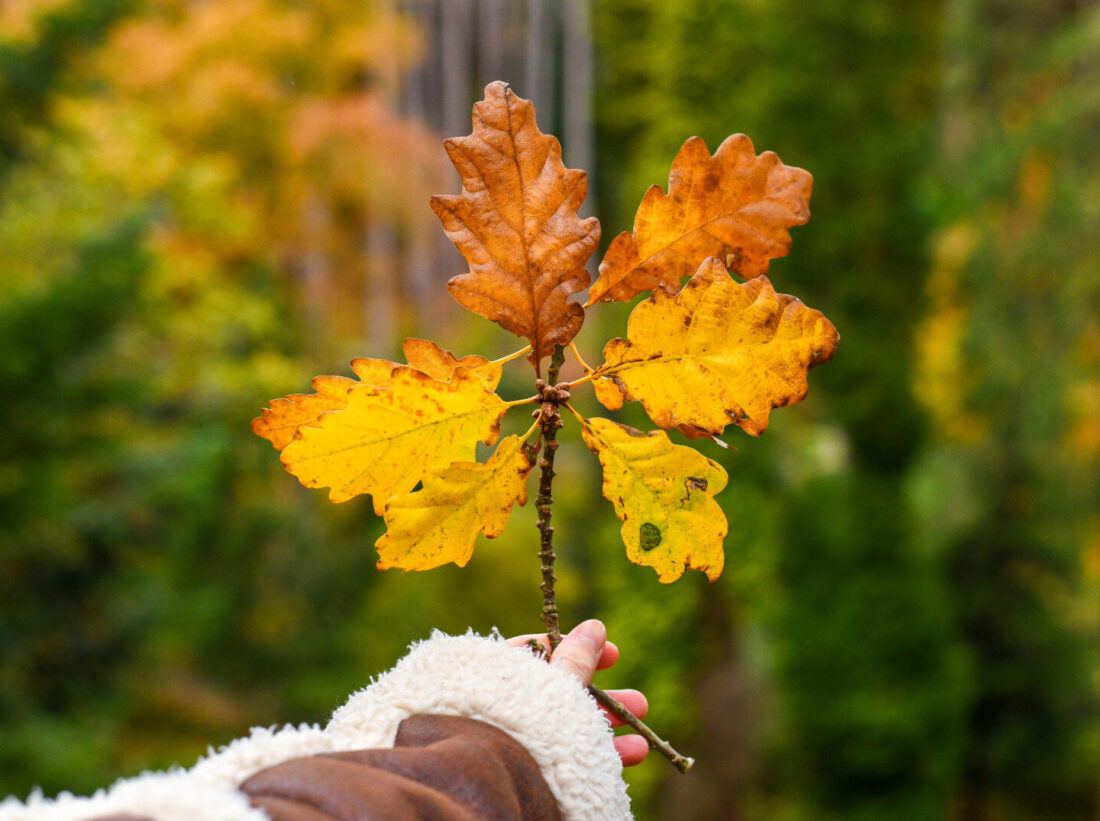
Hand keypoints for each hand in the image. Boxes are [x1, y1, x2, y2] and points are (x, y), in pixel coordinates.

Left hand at [508, 620, 649, 765]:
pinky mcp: (532, 766)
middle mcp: (506, 706)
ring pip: (568, 726)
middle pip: (561, 693)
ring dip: (610, 727)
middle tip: (638, 701)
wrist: (498, 780)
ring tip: (641, 735)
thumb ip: (577, 658)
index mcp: (500, 675)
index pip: (539, 651)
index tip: (614, 655)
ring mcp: (518, 738)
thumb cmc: (524, 720)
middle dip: (605, 697)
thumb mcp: (557, 683)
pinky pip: (568, 754)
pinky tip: (630, 755)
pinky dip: (598, 752)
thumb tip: (594, 627)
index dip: (578, 649)